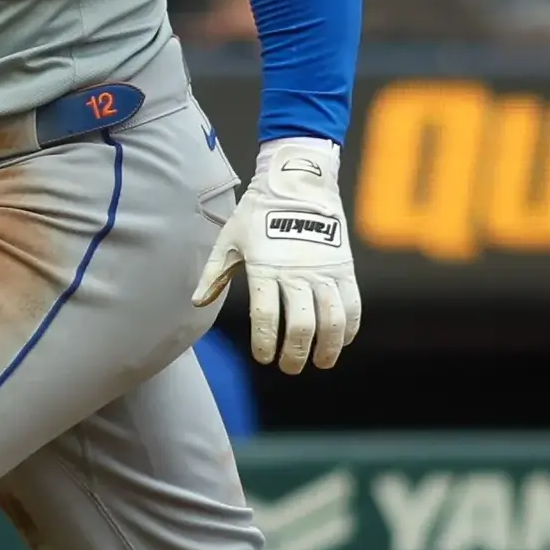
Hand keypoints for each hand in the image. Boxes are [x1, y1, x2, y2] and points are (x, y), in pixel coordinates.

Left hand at [194, 136, 359, 371]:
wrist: (298, 182)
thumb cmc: (258, 211)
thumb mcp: (230, 239)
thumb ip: (215, 273)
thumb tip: (197, 302)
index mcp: (265, 269)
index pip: (266, 316)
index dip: (265, 342)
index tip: (263, 356)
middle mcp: (297, 273)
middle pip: (302, 325)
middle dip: (296, 353)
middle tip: (289, 367)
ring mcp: (324, 271)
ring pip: (332, 320)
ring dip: (328, 347)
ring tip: (320, 362)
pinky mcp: (344, 267)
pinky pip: (352, 304)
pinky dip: (349, 326)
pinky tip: (342, 339)